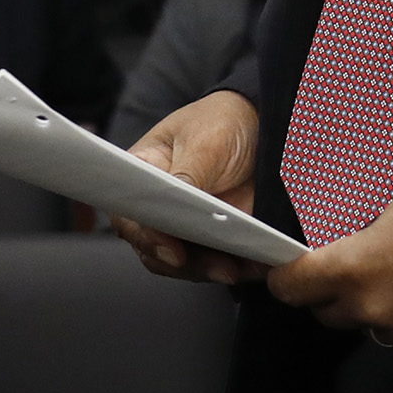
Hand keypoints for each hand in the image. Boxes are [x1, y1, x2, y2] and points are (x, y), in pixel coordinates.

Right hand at [116, 89, 267, 284]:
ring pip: (182, 263)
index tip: (170, 247)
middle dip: (178, 261)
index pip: (128, 213)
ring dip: (205, 270)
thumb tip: (172, 208)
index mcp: (144, 173)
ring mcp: (187, 225)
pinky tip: (250, 265)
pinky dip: (232, 269)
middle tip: (207, 262)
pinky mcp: (215, 237)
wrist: (264, 125)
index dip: (143, 235)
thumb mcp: (205, 141)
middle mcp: (159, 205)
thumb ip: (187, 174)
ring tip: (231, 268)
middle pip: (152, 247)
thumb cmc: (222, 123)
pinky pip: (215, 263)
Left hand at [269, 174, 392, 358]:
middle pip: (328, 313)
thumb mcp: (390, 211)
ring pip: (371, 327)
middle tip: (358, 270)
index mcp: (354, 268)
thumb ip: (354, 241)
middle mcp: (373, 309)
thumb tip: (332, 253)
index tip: (288, 275)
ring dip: (378, 308)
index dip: (286, 279)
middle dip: (334, 294)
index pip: (293, 288)